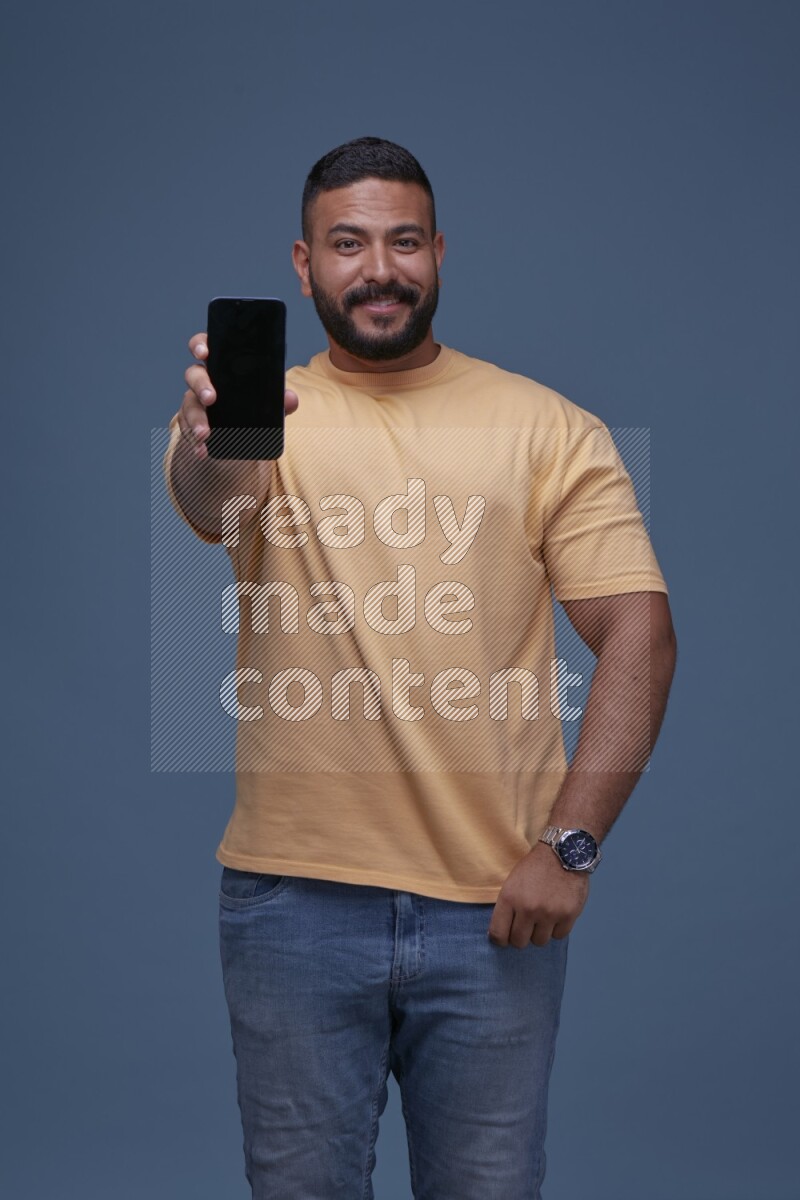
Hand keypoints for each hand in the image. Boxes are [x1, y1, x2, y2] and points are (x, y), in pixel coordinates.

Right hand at [179, 331, 299, 458]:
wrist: (241, 434)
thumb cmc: (251, 405)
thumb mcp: (266, 402)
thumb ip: (280, 400)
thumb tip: (290, 399)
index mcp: (220, 367)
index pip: (205, 347)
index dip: (200, 345)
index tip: (204, 352)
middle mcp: (203, 382)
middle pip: (193, 375)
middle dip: (201, 385)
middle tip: (211, 398)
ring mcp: (194, 403)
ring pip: (189, 406)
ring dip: (196, 420)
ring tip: (205, 434)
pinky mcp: (191, 425)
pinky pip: (188, 432)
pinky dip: (195, 443)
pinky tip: (202, 451)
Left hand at [487, 842, 589, 948]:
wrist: (564, 852)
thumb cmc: (535, 867)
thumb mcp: (512, 882)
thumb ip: (507, 907)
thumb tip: (500, 934)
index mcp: (509, 898)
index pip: (498, 934)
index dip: (500, 940)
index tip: (504, 939)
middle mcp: (528, 908)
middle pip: (519, 942)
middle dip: (521, 937)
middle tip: (526, 927)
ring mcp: (549, 913)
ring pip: (539, 942)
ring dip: (540, 933)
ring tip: (543, 918)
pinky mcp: (568, 915)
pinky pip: (558, 936)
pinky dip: (557, 929)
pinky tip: (556, 915)